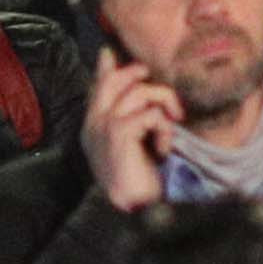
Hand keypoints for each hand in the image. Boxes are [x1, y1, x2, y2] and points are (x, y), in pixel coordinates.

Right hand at [84, 51, 180, 217]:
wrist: (134, 210)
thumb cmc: (138, 182)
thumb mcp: (134, 146)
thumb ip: (133, 120)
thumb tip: (144, 102)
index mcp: (93, 128)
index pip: (97, 87)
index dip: (105, 68)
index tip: (108, 53)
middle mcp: (93, 124)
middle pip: (113, 80)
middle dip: (138, 76)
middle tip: (156, 86)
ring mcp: (103, 127)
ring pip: (139, 93)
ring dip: (163, 107)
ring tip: (169, 130)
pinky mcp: (118, 133)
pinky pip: (150, 114)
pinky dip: (164, 129)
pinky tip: (163, 149)